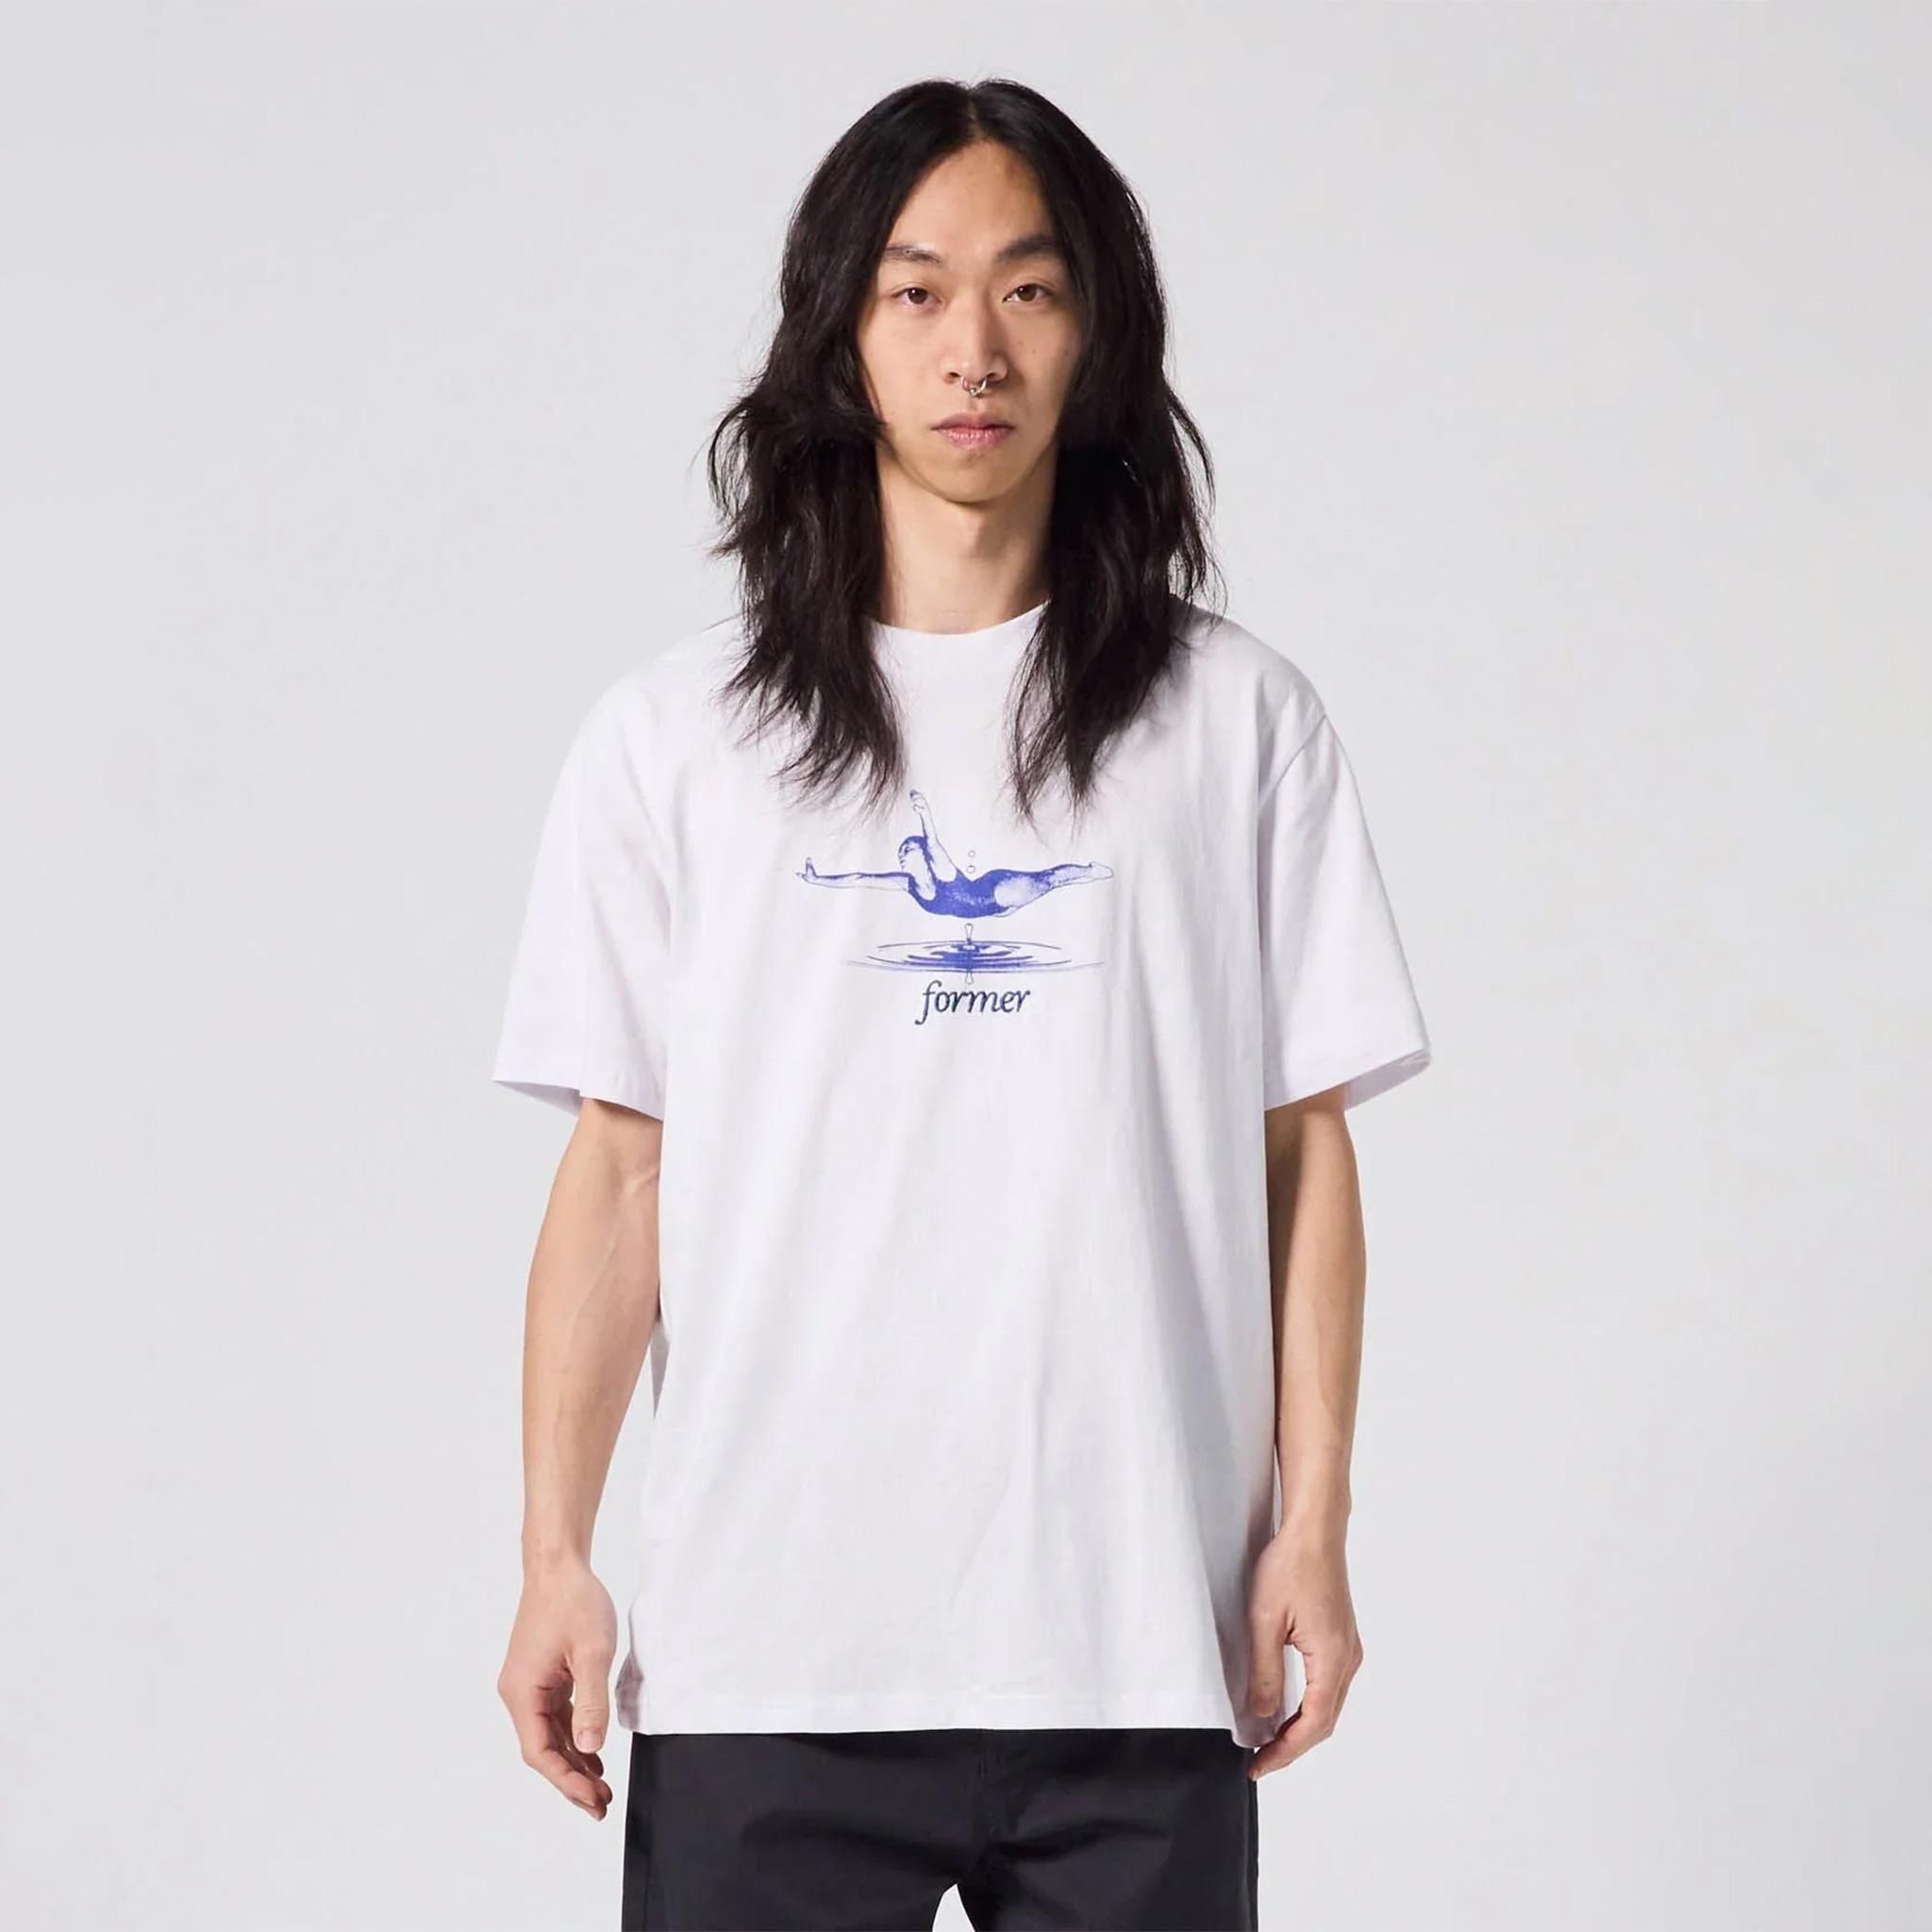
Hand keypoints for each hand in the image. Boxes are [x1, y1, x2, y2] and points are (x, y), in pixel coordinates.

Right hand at [498, 1557, 617, 1818]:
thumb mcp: (592, 1652)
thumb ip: (591, 1702)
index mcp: (522, 1692)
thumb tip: (590, 1749)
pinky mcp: (541, 1675)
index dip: (566, 1781)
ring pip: (549, 1735)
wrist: (558, 1564)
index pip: (540, 1752)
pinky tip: (593, 1752)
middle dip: (571, 1780)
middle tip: (601, 1805)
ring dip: (573, 1761)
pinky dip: (573, 1736)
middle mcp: (518, 1693)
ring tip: (601, 1788)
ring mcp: (528, 1684)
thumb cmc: (573, 1601)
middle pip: (543, 1749)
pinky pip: (555, 1716)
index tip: (592, 1800)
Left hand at [1242, 1524, 1363, 1780]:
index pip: (1312, 1725)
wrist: (1315, 1531)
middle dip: (1292, 1746)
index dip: (1285, 1752)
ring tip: (1269, 1740)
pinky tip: (1287, 1707)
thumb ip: (1265, 1673)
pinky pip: (1328, 1687)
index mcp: (1332, 1659)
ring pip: (1328, 1706)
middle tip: (1259, 1760)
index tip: (1258, 1765)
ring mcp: (1348, 1650)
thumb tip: (1263, 1715)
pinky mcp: (1341, 1639)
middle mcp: (1348, 1660)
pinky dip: (1308, 1706)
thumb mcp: (1264, 1621)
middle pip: (1324, 1722)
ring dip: (1301, 1728)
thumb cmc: (1291, 1566)